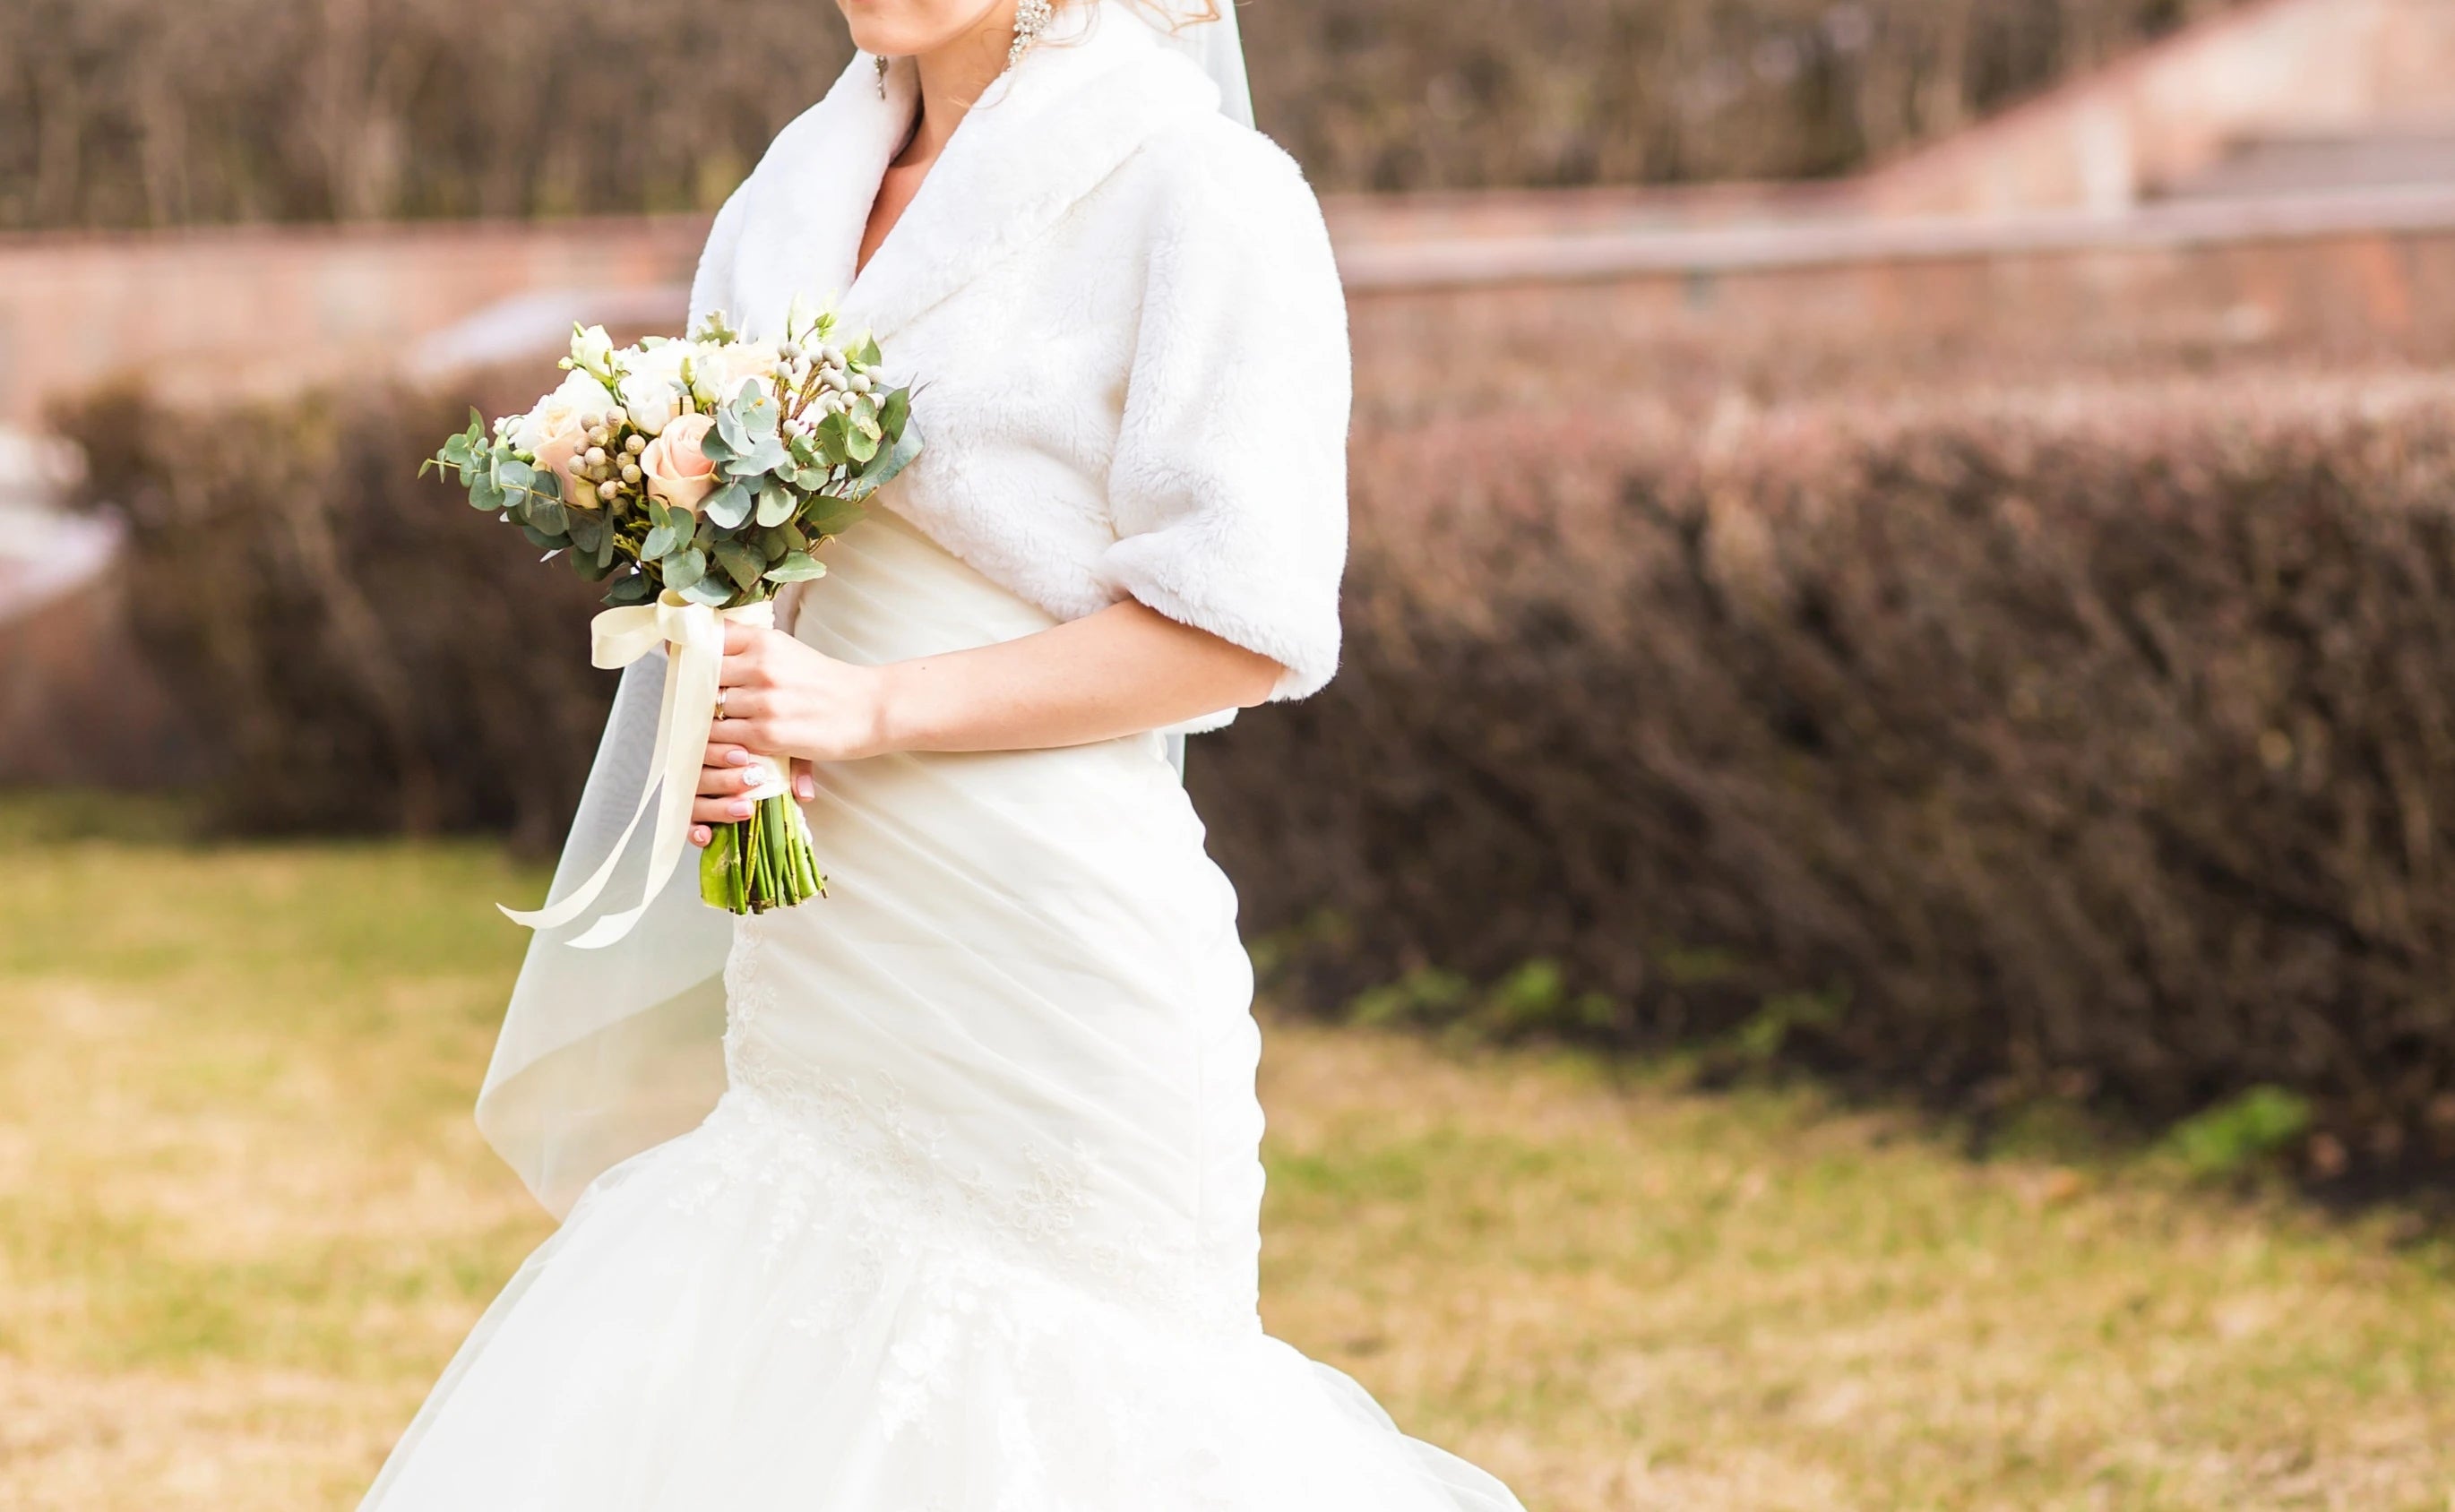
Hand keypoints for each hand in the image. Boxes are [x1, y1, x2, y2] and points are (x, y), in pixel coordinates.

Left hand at [689, 622, 890, 844]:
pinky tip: (729, 744)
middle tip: (695, 704)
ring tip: (714, 728)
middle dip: (694, 693)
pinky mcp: (766, 733)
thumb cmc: (825, 682)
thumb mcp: (787, 651)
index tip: (677, 660)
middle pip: (701, 679)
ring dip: (706, 723)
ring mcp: (762, 700)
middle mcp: (760, 666)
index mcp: (764, 641)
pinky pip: (723, 738)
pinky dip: (720, 744)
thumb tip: (693, 644)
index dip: (686, 652)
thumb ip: (747, 650)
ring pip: (707, 711)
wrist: (867, 708)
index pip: (707, 640)